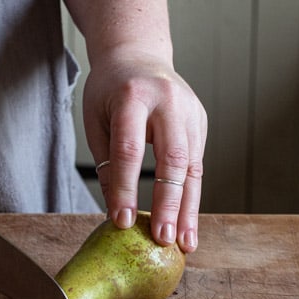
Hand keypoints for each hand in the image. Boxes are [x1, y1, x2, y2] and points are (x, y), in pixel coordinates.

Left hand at [83, 51, 206, 253]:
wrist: (139, 55)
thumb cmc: (110, 91)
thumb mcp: (97, 122)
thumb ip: (108, 165)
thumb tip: (116, 213)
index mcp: (133, 97)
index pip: (130, 150)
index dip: (127, 189)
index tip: (122, 222)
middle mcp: (168, 102)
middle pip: (172, 159)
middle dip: (168, 204)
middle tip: (163, 239)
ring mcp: (191, 112)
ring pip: (192, 167)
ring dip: (189, 209)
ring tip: (185, 243)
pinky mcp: (201, 122)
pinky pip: (197, 165)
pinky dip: (192, 197)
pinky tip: (188, 223)